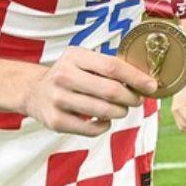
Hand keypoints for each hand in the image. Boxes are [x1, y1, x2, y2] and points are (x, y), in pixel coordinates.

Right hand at [22, 47, 157, 137]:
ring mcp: (58, 99)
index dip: (136, 78)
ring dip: (120, 112)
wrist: (33, 91)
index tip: (152, 85)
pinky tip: (104, 119)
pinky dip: (105, 125)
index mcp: (75, 56)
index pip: (113, 67)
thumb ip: (108, 66)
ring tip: (121, 109)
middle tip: (137, 100)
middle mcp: (64, 76)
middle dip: (131, 98)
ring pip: (103, 111)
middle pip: (110, 91)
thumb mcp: (82, 60)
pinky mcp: (55, 121)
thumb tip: (144, 80)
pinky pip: (92, 129)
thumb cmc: (68, 74)